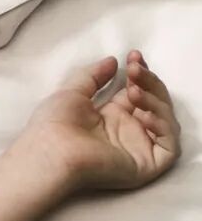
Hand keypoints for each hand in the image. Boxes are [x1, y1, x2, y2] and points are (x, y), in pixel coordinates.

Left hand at [15, 50, 180, 192]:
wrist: (51, 150)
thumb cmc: (55, 122)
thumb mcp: (74, 90)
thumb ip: (95, 76)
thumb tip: (113, 61)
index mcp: (111, 115)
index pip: (136, 91)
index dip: (139, 73)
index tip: (134, 55)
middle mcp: (128, 130)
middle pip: (154, 103)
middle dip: (149, 82)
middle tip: (135, 68)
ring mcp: (138, 148)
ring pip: (165, 121)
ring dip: (155, 100)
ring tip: (134, 90)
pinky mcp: (146, 164)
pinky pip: (168, 146)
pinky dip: (162, 126)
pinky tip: (144, 114)